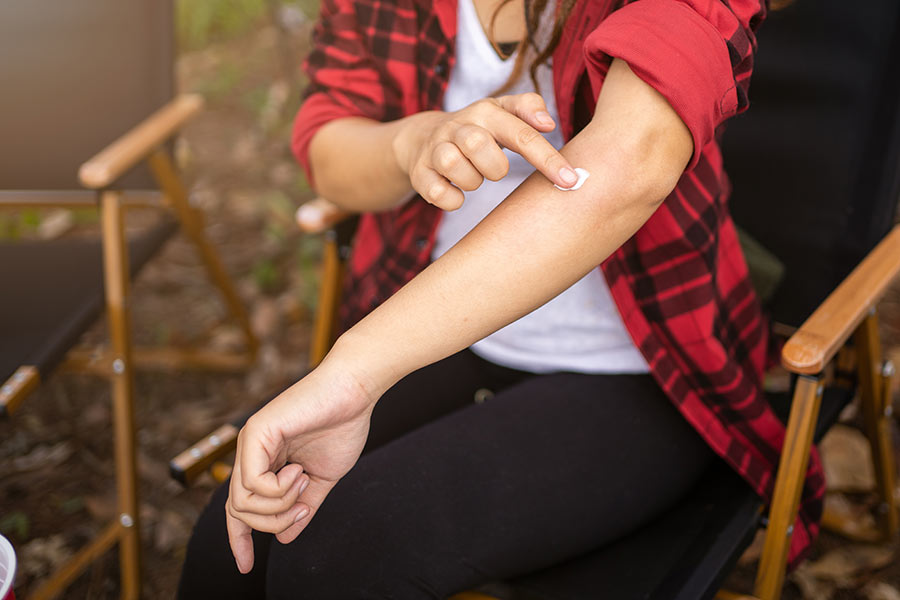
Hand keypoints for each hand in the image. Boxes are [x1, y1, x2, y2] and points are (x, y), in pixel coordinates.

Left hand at [225, 359, 378, 573]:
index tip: (246, 566)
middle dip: (271, 524)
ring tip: (303, 483)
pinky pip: (253, 484)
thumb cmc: (342, 425)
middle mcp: (249, 452)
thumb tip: (285, 536)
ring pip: (242, 503)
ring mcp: (249, 442)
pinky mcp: (255, 433)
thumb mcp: (322, 478)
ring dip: (279, 507)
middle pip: (238, 511)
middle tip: (304, 509)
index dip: (239, 539)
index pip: (239, 508)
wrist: (354, 391)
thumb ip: (302, 506)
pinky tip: (299, 471)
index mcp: (264, 461)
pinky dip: (279, 490)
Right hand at [393, 92, 578, 209]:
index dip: (547, 158)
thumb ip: (528, 108)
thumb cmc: (479, 130)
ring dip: (471, 181)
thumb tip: (548, 122)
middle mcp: (458, 126)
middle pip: (478, 145)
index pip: (521, 133)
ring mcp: (435, 149)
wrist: (424, 138)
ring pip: (454, 166)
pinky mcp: (420, 173)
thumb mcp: (503, 112)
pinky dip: (452, 199)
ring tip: (473, 177)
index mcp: (486, 112)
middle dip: (494, 167)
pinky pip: (438, 193)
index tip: (570, 181)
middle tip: (494, 169)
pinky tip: (456, 192)